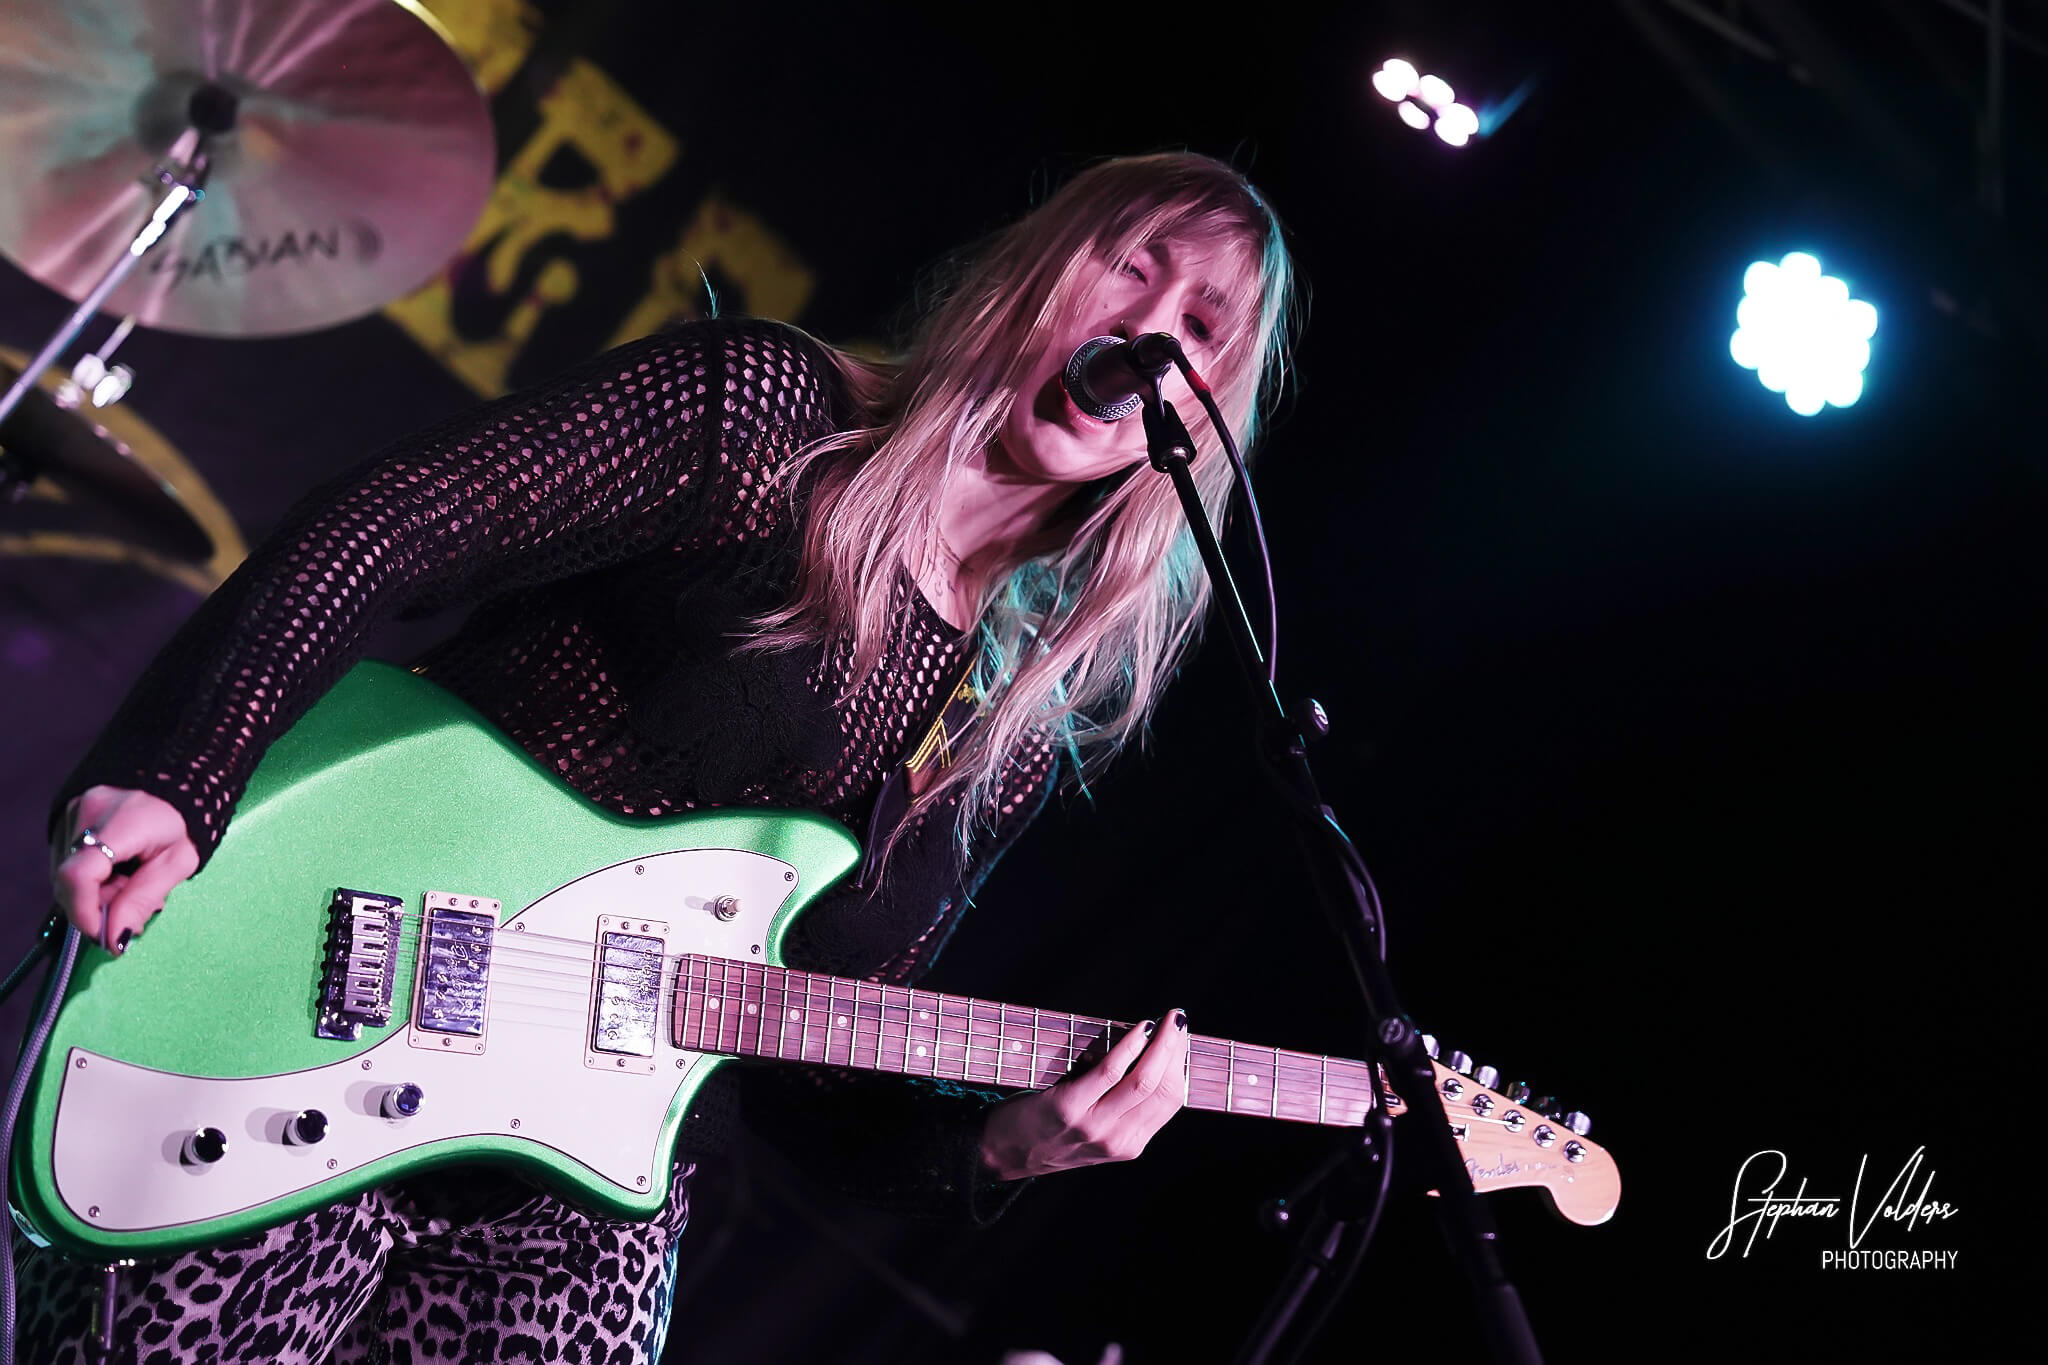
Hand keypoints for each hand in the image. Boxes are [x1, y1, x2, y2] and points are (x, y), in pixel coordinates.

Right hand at [51, 786, 197, 953]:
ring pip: (65, 874)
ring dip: (94, 891)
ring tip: (128, 880)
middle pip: (71, 881)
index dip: (85, 913)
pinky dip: (89, 877)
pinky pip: (66, 861)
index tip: (104, 936)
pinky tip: (115, 870)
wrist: (177, 781)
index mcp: (122, 822)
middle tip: (130, 904)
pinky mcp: (66, 816)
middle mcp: (87, 813)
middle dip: (97, 905)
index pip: (80, 875)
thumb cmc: (183, 822)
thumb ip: (143, 899)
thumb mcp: (178, 863)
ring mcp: (72, 812)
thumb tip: (114, 938)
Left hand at [979, 1009, 1190, 1180]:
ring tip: (1165, 1021)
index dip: (1180, 1066)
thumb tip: (1146, 1055)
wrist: (999, 1153)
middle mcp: (1116, 1141)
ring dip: (1160, 1045)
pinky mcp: (1070, 1109)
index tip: (1180, 1038)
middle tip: (1179, 1021)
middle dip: (1175, 1050)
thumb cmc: (1046, 1131)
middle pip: (1162, 1089)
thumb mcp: (1093, 1129)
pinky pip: (1110, 1072)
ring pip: (1144, 1081)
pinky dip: (1129, 1047)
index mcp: (1128, 1145)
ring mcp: (1094, 1127)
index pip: (1170, 1102)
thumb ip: (1120, 1105)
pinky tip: (1138, 1030)